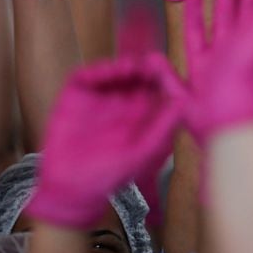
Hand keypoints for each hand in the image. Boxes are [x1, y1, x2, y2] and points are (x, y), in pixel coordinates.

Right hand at [24, 54, 182, 228]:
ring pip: (116, 71)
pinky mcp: (77, 94)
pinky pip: (87, 75)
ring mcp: (100, 96)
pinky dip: (97, 70)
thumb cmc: (111, 176)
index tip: (167, 71)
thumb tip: (183, 102)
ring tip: (132, 67)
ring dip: (125, 65)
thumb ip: (163, 128)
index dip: (164, 77)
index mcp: (144, 114)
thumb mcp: (144, 153)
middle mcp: (124, 102)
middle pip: (139, 74)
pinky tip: (106, 73)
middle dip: (146, 67)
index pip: (158, 88)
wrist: (70, 189)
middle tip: (151, 62)